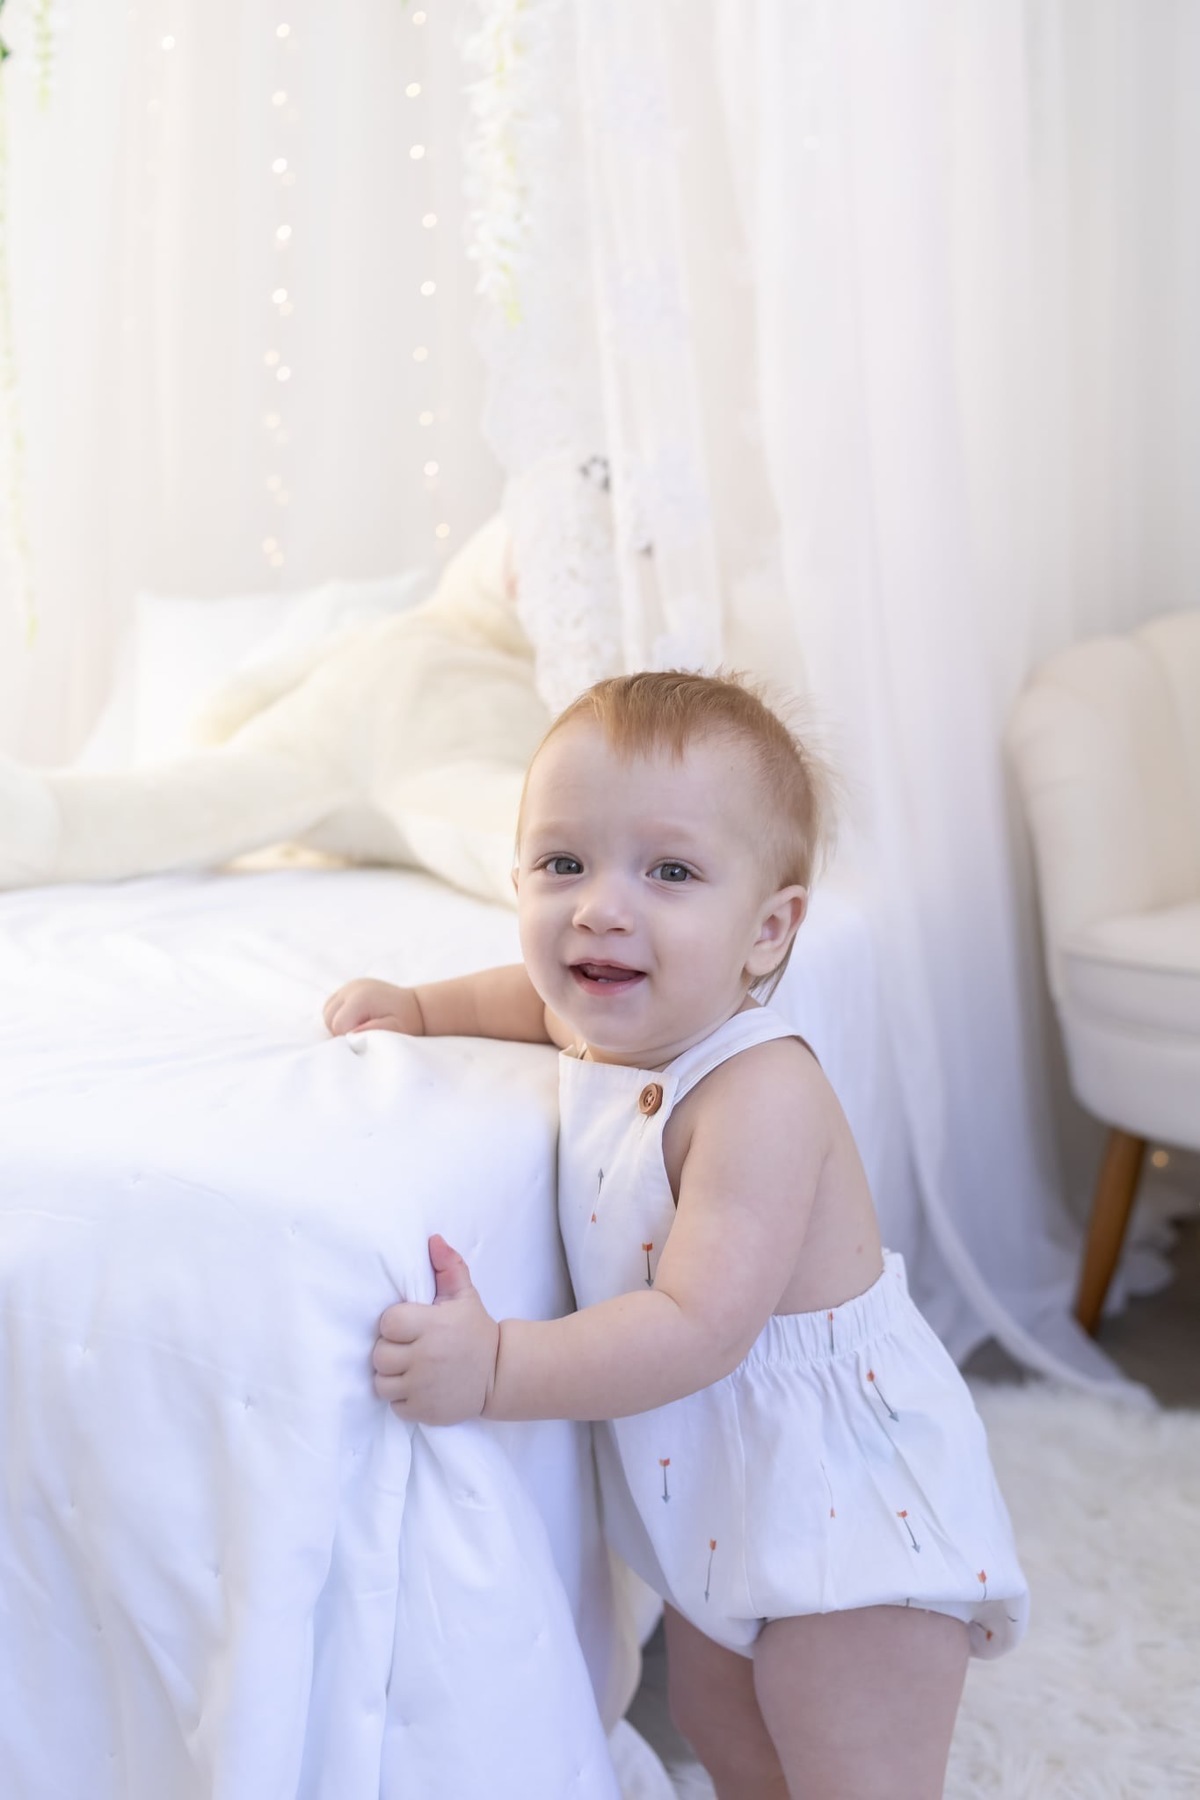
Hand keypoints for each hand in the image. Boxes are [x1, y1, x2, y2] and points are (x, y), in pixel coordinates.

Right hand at [323, 978, 422, 1036]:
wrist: (415, 1005)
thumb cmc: (407, 1021)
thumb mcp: (396, 1029)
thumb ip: (374, 1030)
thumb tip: (351, 1034)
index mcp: (361, 997)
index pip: (338, 1025)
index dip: (348, 1038)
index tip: (365, 1040)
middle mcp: (352, 988)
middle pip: (329, 1018)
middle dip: (341, 1032)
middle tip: (362, 1036)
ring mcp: (348, 986)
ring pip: (327, 1011)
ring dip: (337, 1024)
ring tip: (358, 1028)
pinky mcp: (348, 987)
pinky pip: (331, 1005)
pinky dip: (337, 1016)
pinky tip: (354, 1020)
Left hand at [373, 1236, 499, 1425]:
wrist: (500, 1373)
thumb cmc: (475, 1331)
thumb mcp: (465, 1296)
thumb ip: (448, 1267)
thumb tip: (433, 1240)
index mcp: (433, 1325)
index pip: (388, 1323)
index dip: (394, 1324)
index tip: (409, 1326)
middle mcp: (426, 1357)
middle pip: (380, 1355)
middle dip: (390, 1351)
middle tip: (409, 1348)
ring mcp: (424, 1388)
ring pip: (382, 1384)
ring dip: (392, 1377)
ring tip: (409, 1369)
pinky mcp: (425, 1411)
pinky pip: (395, 1406)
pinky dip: (403, 1399)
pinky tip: (418, 1387)